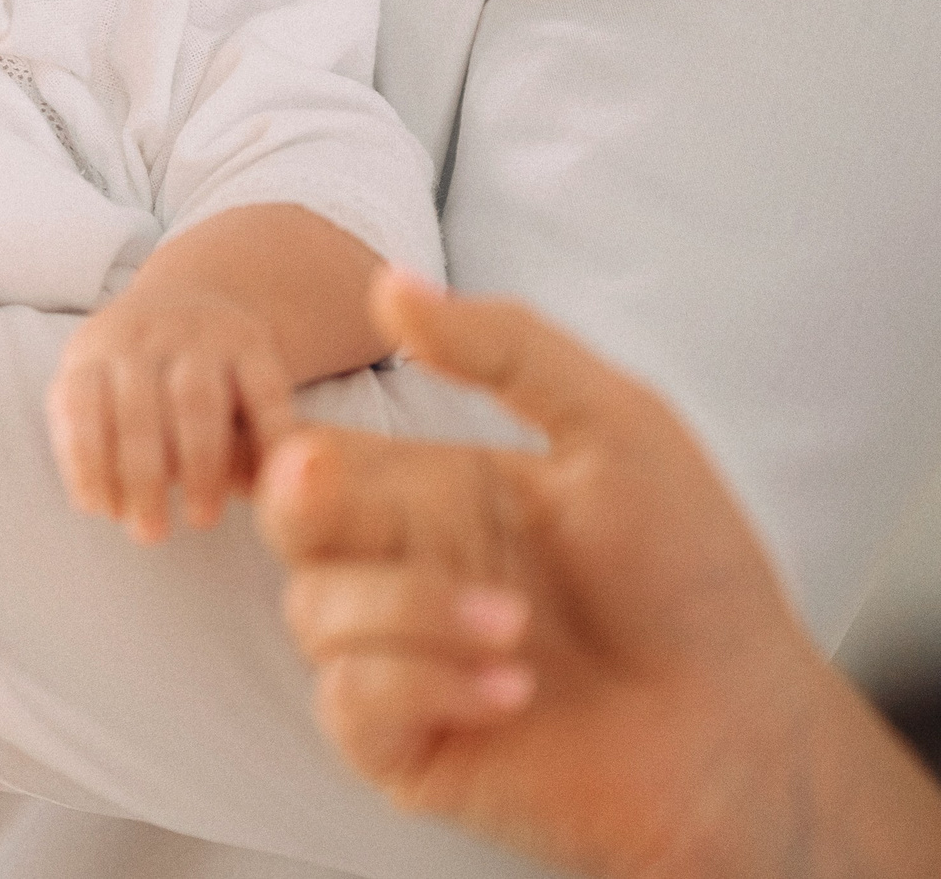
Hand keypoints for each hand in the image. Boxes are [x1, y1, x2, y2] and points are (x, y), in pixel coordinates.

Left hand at [47, 284, 295, 541]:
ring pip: (196, 400)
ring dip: (198, 466)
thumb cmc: (137, 375)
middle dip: (141, 477)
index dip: (86, 459)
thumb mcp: (101, 388)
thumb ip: (96, 439)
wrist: (198, 299)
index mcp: (95, 350)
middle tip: (149, 533)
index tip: (100, 510)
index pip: (79, 402)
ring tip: (201, 518)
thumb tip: (100, 504)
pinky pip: (263, 392)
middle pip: (138, 408)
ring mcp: (201, 335)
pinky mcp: (254, 343)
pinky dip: (266, 440)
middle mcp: (145, 335)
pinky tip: (262, 487)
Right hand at [255, 270, 940, 878]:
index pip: (316, 455)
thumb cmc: (692, 577)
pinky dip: (421, 687)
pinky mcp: (407, 747)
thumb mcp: (617, 428)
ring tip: (519, 631)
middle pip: (284, 524)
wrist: (745, 729)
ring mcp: (401, 660)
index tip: (313, 452)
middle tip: (326, 492)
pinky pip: (350, 702)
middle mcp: (405, 570)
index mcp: (435, 494)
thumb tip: (388, 281)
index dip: (292, 449)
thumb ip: (506, 348)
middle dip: (299, 506)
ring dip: (408, 611)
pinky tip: (512, 691)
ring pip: (312, 613)